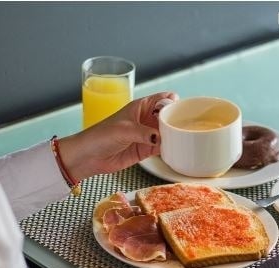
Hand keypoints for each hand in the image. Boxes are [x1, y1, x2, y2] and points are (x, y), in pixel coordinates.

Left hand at [59, 92, 177, 179]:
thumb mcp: (124, 130)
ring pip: (167, 133)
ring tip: (186, 139)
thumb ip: (143, 133)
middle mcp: (146, 119)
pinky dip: (169, 149)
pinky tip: (176, 150)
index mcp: (141, 107)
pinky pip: (162, 148)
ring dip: (175, 136)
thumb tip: (160, 138)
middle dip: (178, 120)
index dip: (174, 102)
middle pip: (168, 116)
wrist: (89, 156)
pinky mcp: (146, 149)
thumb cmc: (101, 136)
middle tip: (189, 127)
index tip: (185, 109)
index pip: (163, 99)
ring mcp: (147, 135)